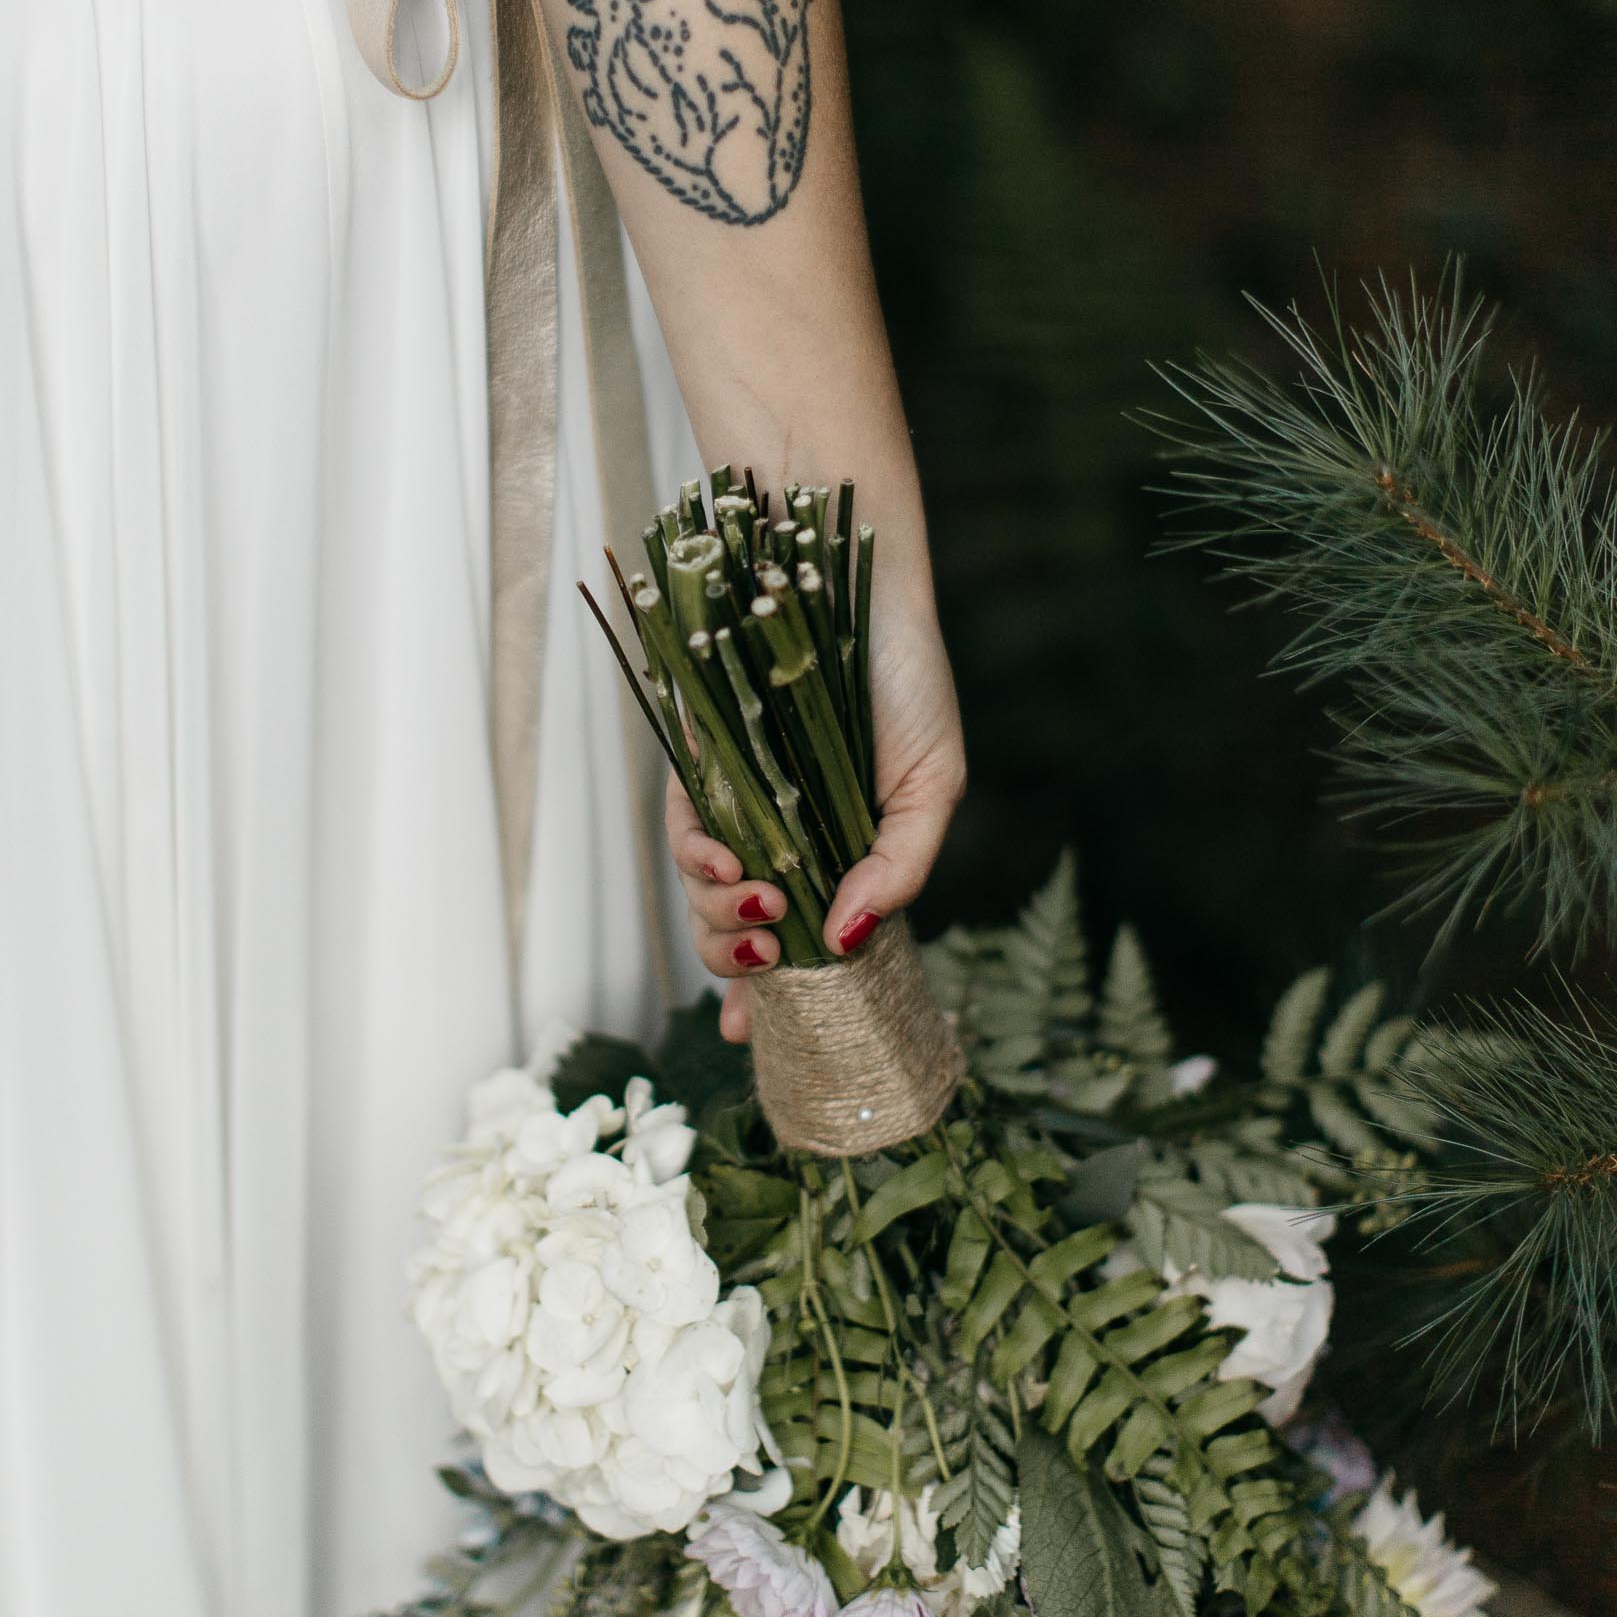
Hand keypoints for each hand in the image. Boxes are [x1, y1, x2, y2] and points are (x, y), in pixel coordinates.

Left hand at [665, 587, 965, 1041]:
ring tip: (755, 902)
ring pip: (705, 895)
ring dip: (719, 916)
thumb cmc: (906, 681)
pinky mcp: (699, 767)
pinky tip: (723, 862)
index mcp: (841, 859)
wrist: (847, 578)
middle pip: (739, 936)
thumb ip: (899, 868)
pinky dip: (697, 859)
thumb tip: (845, 939)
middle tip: (765, 953)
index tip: (749, 1037)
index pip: (800, 946)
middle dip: (738, 963)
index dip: (768, 999)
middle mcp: (784, 841)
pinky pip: (683, 832)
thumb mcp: (933, 784)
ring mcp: (739, 807)